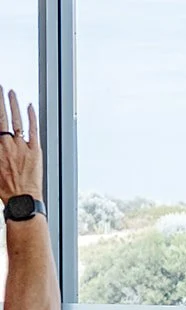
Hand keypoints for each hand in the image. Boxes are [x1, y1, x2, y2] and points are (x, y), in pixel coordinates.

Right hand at [0, 87, 40, 203]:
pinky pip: (33, 130)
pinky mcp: (35, 151)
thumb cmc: (4, 186)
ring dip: (14, 104)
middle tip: (0, 87)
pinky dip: (31, 117)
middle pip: (1, 116)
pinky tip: (30, 106)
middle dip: (0, 99)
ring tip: (11, 92)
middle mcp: (5, 143)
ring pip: (17, 119)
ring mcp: (21, 146)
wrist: (21, 198)